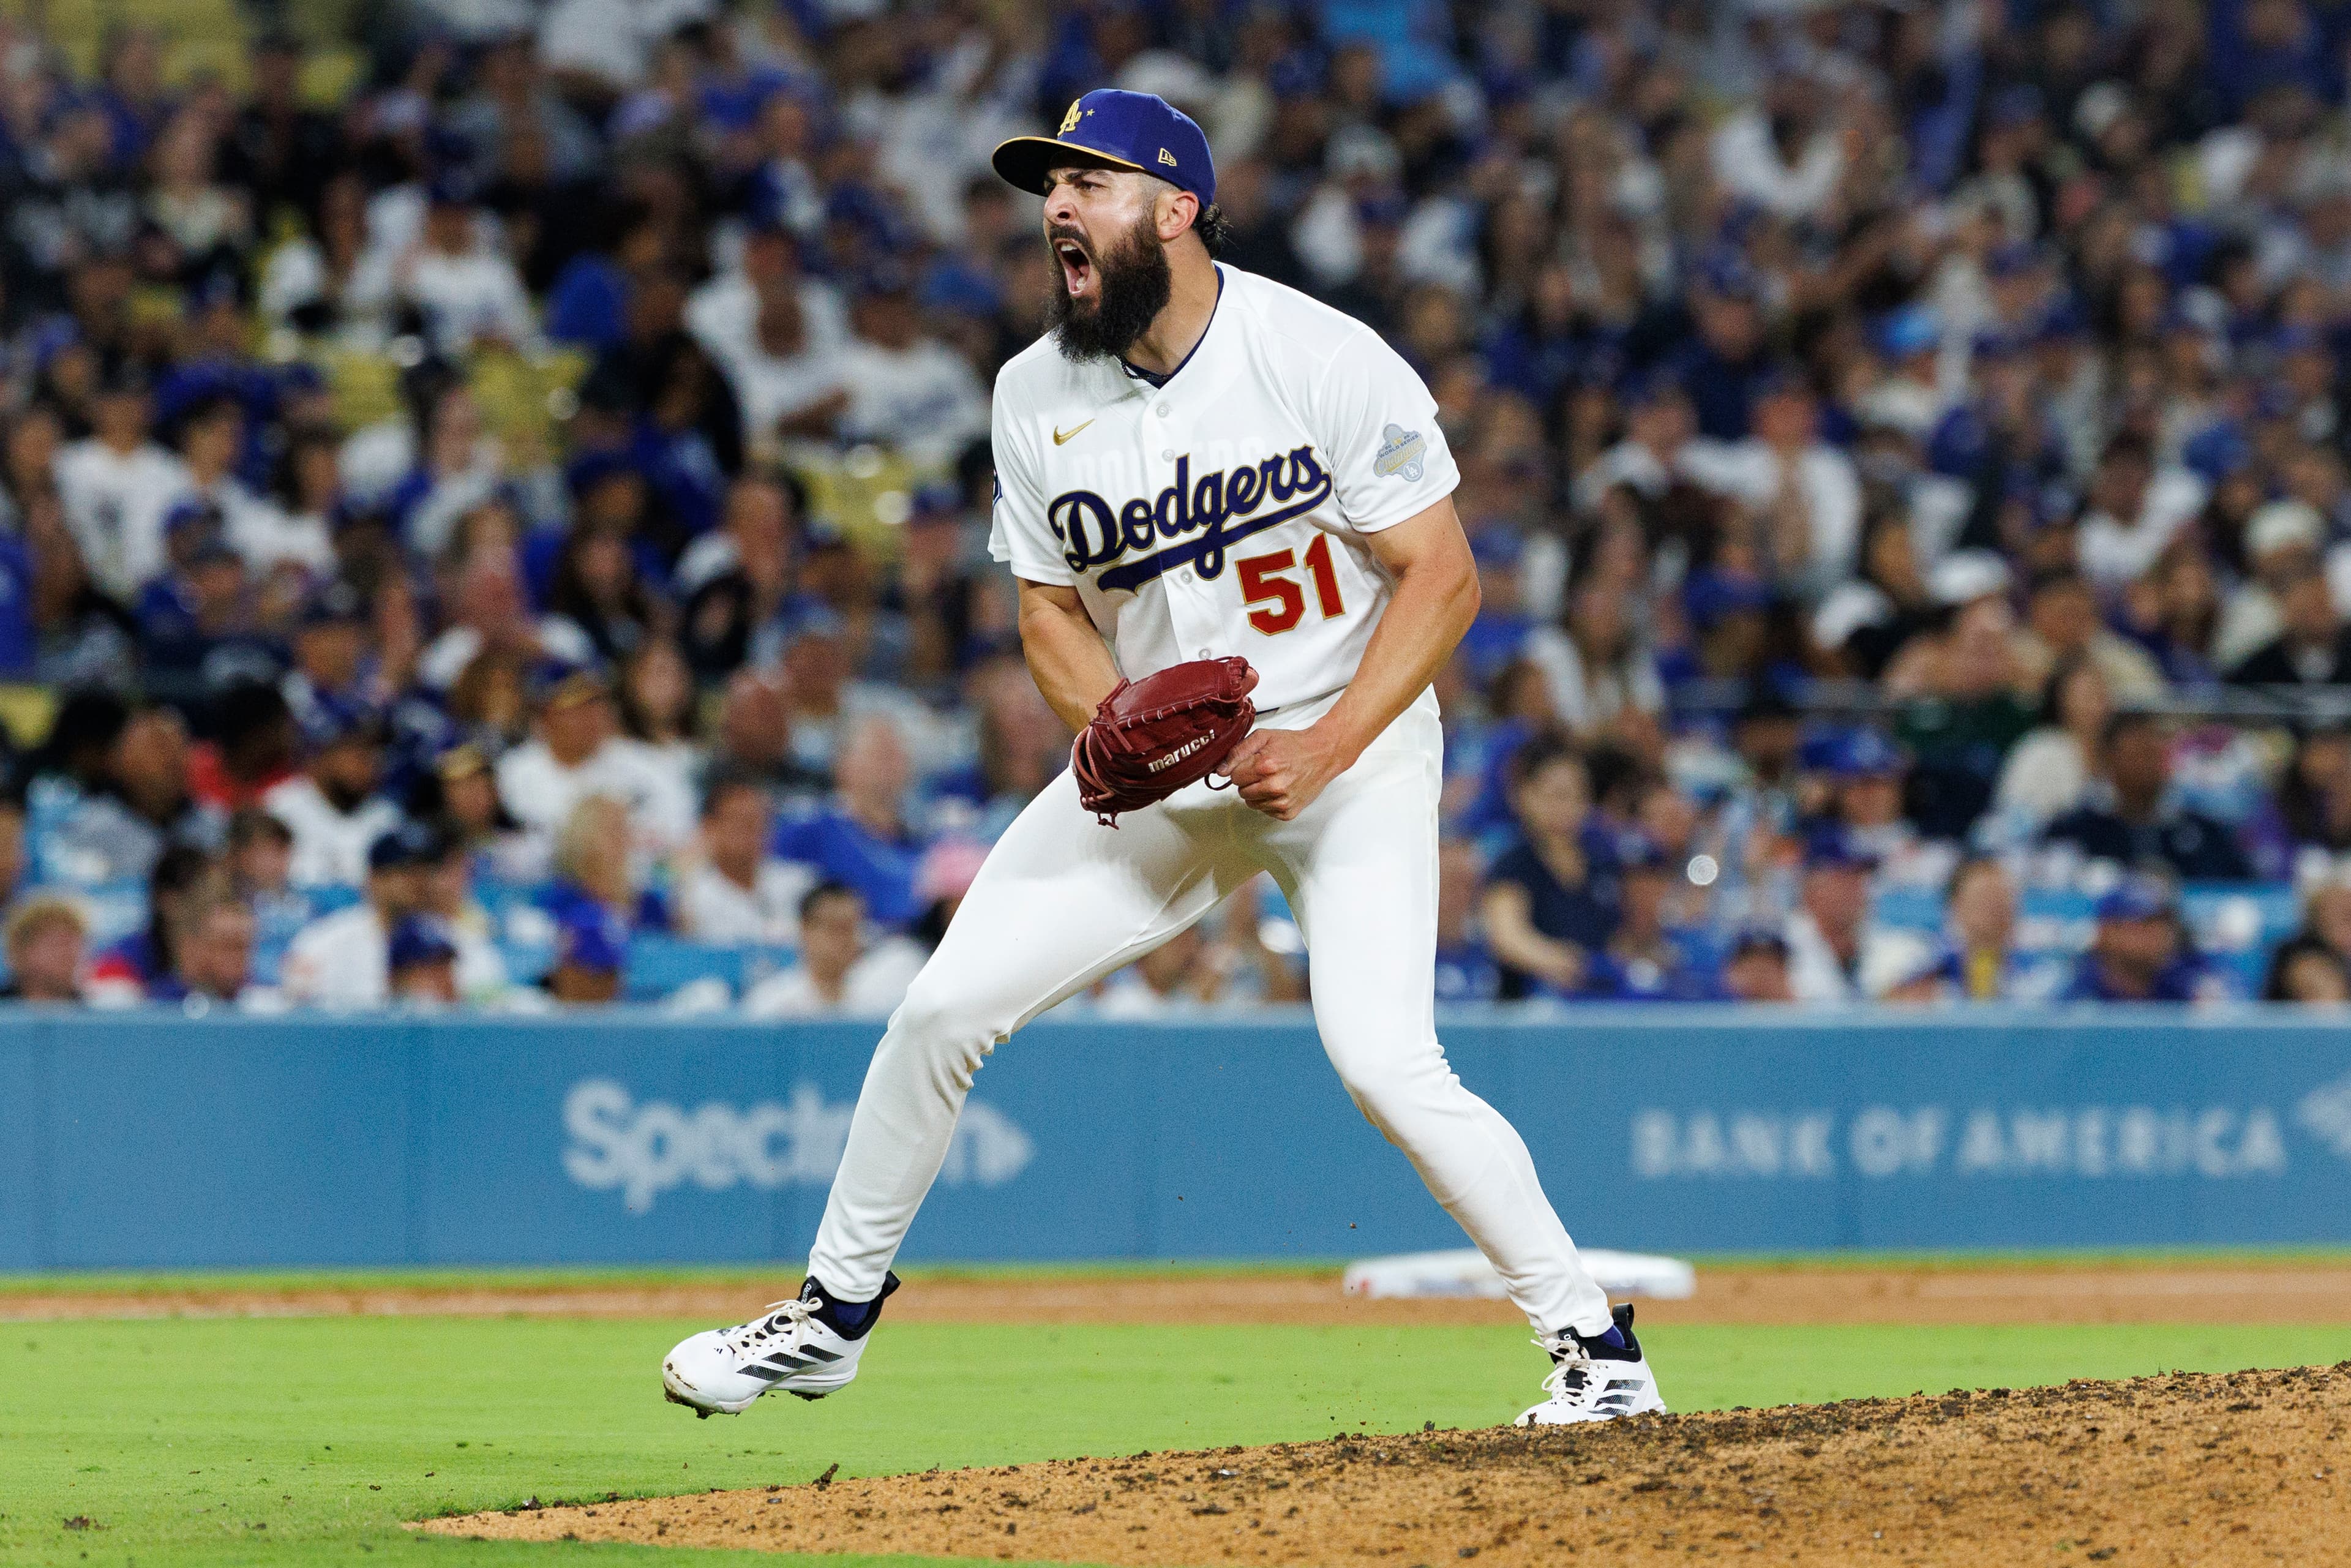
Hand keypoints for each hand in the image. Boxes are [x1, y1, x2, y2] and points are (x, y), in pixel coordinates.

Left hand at [1218, 722, 1349, 820]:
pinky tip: (1281, 789)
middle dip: (1249, 781)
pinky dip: (1269, 801)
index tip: (1253, 764)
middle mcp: (1274, 786)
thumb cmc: (1295, 745)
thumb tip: (1221, 770)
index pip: (1234, 777)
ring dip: (1258, 792)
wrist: (1323, 754)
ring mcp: (1282, 802)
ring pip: (1252, 803)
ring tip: (1274, 779)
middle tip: (1265, 771)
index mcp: (1266, 766)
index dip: (1242, 769)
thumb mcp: (1264, 738)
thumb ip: (1238, 752)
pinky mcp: (1288, 812)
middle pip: (1241, 791)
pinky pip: (1265, 811)